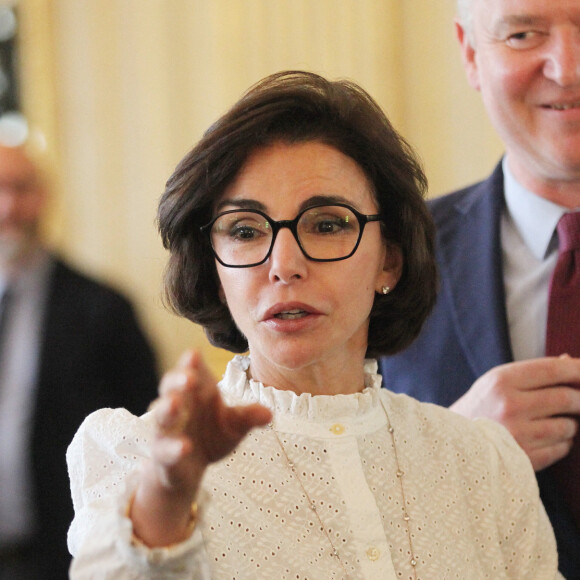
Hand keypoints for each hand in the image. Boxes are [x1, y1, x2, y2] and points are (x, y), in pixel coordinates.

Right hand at [131, 350, 271, 546]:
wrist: (190, 469)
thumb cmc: (211, 434)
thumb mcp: (234, 424)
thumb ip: (248, 417)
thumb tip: (269, 414)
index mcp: (195, 391)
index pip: (191, 370)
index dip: (191, 362)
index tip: (195, 353)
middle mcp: (177, 405)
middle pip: (171, 387)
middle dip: (178, 380)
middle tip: (189, 377)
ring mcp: (166, 429)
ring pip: (161, 415)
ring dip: (166, 408)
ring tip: (174, 404)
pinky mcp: (162, 455)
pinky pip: (164, 450)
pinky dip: (174, 448)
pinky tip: (185, 447)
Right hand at [450, 356, 579, 470]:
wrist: (452, 443)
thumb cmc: (481, 408)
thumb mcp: (497, 382)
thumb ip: (534, 372)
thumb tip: (570, 361)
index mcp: (501, 381)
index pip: (552, 370)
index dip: (578, 369)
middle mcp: (510, 406)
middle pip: (567, 398)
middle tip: (577, 401)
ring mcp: (518, 434)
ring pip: (568, 426)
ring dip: (570, 424)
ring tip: (553, 422)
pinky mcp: (524, 459)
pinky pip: (562, 448)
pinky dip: (561, 443)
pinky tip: (544, 438)